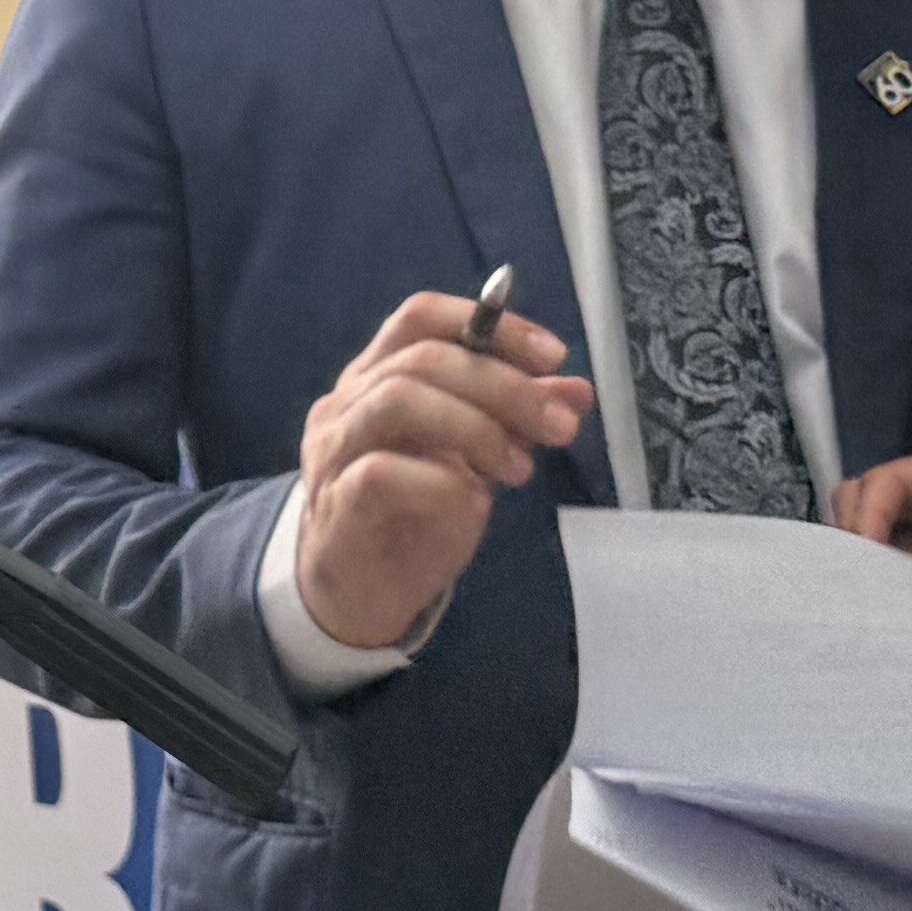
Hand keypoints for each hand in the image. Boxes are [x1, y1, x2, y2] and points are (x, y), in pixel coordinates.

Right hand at [291, 290, 589, 654]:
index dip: (490, 325)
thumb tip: (576, 391)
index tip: (554, 358)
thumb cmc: (416, 517)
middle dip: (505, 387)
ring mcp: (334, 449)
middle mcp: (347, 402)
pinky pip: (382, 472)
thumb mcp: (477, 461)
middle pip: (422, 358)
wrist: (360, 593)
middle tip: (559, 428)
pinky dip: (441, 482)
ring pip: (399, 399)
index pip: (421, 317)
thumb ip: (515, 420)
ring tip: (519, 470)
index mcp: (377, 377)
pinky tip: (470, 506)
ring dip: (476, 428)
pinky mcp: (336, 500)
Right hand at [839, 440, 911, 651]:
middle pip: (873, 502)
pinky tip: (894, 618)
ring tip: (869, 598)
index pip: (892, 481)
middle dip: (856, 531)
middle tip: (859, 577)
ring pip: (885, 543)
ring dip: (871, 564)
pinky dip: (897, 596)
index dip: (869, 514)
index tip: (868, 558)